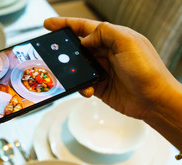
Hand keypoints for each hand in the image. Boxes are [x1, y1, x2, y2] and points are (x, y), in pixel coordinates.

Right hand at [44, 17, 179, 120]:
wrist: (154, 100)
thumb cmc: (147, 70)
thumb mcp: (128, 42)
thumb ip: (105, 32)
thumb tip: (85, 39)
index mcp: (113, 37)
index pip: (84, 27)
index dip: (65, 24)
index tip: (49, 24)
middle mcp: (107, 52)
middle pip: (78, 46)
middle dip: (64, 50)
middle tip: (51, 53)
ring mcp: (102, 70)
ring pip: (78, 66)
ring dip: (72, 71)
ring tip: (70, 74)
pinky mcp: (100, 86)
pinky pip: (82, 83)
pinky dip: (81, 87)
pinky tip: (88, 89)